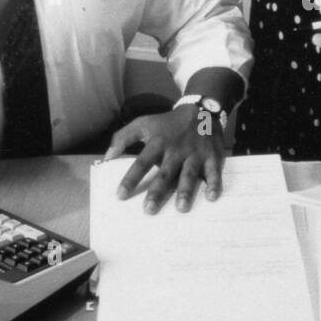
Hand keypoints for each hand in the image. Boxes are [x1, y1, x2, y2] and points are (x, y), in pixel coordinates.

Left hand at [105, 105, 225, 212]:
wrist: (200, 110)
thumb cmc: (167, 124)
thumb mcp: (143, 123)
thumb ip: (122, 138)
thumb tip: (106, 158)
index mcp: (158, 142)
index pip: (142, 162)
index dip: (131, 178)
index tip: (120, 195)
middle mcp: (176, 149)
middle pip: (165, 173)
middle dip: (157, 191)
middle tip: (149, 210)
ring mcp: (195, 153)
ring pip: (189, 174)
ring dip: (185, 191)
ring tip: (181, 208)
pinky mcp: (212, 156)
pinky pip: (213, 172)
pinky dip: (214, 184)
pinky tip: (212, 197)